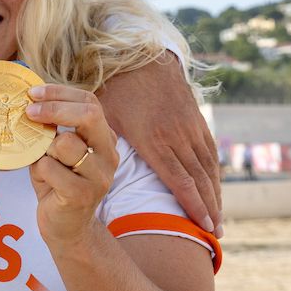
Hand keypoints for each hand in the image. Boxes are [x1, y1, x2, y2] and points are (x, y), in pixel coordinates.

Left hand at [26, 84, 118, 247]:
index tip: (33, 93)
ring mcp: (98, 176)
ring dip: (44, 147)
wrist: (66, 227)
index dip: (60, 93)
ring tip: (42, 160)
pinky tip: (43, 180)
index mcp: (103, 138)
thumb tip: (26, 102)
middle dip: (54, 108)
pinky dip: (39, 170)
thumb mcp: (55, 151)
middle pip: (89, 115)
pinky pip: (51, 168)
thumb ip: (50, 129)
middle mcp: (108, 154)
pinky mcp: (82, 195)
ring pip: (66, 143)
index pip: (89, 102)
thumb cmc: (57, 182)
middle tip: (29, 111)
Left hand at [96, 54, 221, 235]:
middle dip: (209, 207)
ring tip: (219, 220)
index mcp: (154, 138)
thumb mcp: (103, 112)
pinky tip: (215, 189)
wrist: (146, 56)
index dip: (192, 204)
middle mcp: (177, 136)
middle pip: (199, 179)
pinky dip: (215, 174)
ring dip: (215, 194)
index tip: (204, 227)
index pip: (179, 179)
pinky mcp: (196, 120)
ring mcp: (190, 128)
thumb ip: (94, 136)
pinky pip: (210, 152)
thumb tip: (72, 156)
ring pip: (208, 167)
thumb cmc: (119, 87)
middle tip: (216, 234)